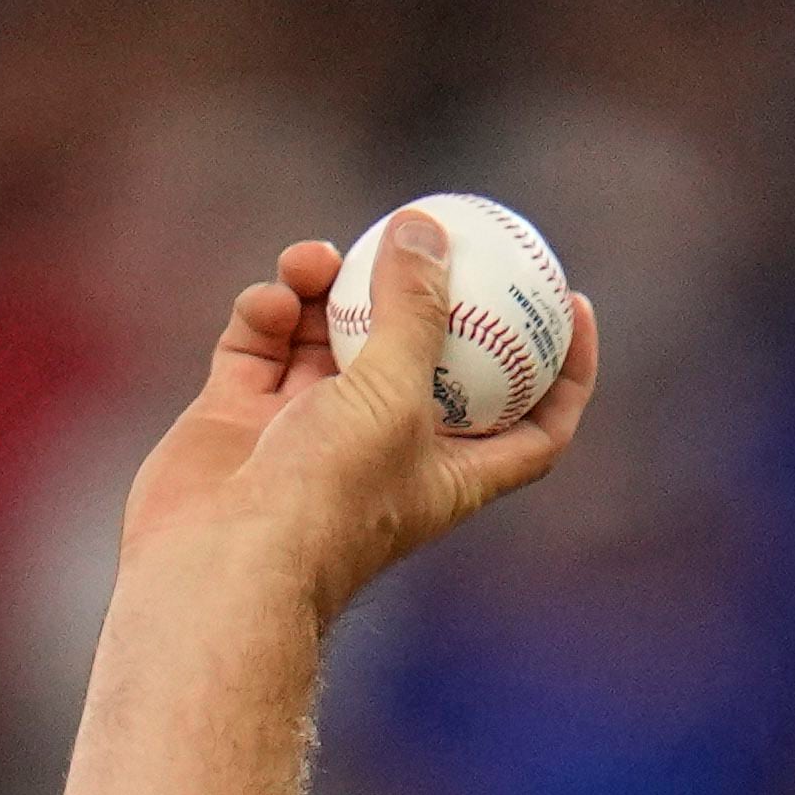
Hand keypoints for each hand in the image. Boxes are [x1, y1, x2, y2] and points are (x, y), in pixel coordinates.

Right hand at [118, 217, 598, 623]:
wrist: (221, 565)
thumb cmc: (326, 499)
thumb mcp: (393, 397)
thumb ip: (413, 312)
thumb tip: (426, 230)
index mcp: (453, 470)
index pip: (536, 423)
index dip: (565, 371)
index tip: (573, 305)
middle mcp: (387, 449)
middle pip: (424, 359)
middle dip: (423, 297)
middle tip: (424, 233)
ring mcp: (312, 429)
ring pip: (331, 335)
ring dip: (327, 288)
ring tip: (316, 259)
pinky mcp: (244, 414)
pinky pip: (264, 343)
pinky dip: (268, 311)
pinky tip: (270, 299)